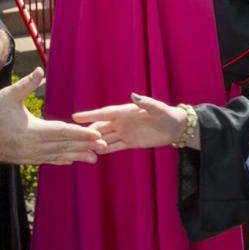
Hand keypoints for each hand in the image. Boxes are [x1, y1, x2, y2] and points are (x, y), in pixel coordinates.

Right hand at [0, 69, 105, 163]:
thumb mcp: (7, 95)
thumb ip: (26, 85)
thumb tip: (40, 71)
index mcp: (31, 131)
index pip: (62, 133)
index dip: (81, 134)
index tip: (97, 135)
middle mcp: (32, 146)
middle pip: (64, 147)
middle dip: (85, 146)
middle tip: (105, 147)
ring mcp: (29, 156)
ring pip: (57, 156)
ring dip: (76, 156)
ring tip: (94, 158)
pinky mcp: (25, 159)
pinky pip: (47, 160)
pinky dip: (61, 160)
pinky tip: (71, 161)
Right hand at [73, 93, 188, 152]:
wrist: (174, 128)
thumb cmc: (167, 114)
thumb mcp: (158, 108)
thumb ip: (146, 103)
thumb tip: (134, 95)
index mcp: (126, 110)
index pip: (105, 113)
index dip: (90, 115)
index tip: (76, 116)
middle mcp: (122, 121)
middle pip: (101, 126)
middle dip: (89, 132)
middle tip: (74, 138)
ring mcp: (124, 132)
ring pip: (105, 137)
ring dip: (95, 142)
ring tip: (81, 149)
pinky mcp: (129, 142)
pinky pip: (114, 147)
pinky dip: (104, 150)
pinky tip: (94, 154)